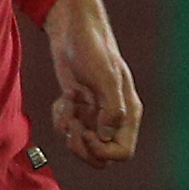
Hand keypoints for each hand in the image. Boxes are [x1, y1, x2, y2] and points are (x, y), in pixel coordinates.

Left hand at [41, 0, 141, 167]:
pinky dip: (61, 118)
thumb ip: (111, 108)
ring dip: (68, 131)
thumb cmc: (93, 49)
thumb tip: (105, 137)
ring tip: (67, 108)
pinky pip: (67, 130)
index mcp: (127, 113)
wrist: (73, 32)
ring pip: (82, 146)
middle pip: (101, 157)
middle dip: (82, 147)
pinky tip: (64, 98)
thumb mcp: (105, 76)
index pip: (122, 152)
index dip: (102, 151)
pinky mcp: (78, 110)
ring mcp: (94, 115)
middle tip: (73, 126)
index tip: (86, 133)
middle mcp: (113, 118)